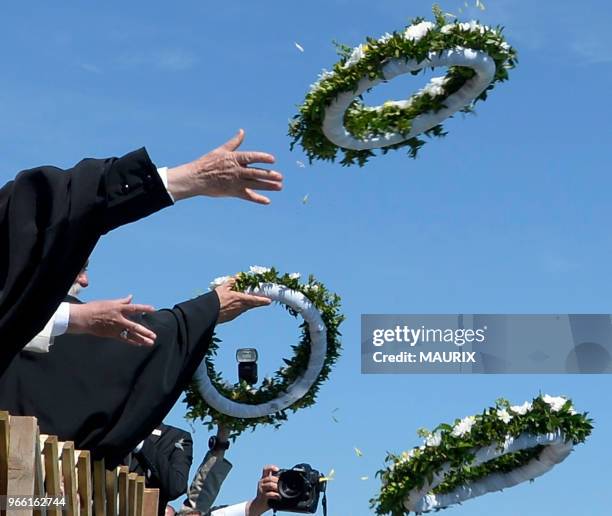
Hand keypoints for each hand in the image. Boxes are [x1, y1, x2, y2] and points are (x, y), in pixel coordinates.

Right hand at [67, 295, 156, 345]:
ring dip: (141, 339)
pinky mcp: (111, 334)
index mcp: (118, 308)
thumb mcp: (109, 302)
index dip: (144, 308)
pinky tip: (139, 344)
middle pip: (134, 326)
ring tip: (150, 343)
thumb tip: (131, 297)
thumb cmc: (95, 308)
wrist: (83, 318)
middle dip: (145, 332)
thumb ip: (122, 301)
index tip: (153, 309)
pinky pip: (124, 339)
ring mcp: (115, 328)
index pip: (134, 308)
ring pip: (131, 335)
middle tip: (154, 336)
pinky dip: (132, 342)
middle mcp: (119, 319)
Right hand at [166, 129, 282, 203]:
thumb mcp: (221, 150)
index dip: (262, 158)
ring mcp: (235, 182)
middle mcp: (236, 170)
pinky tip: (267, 201)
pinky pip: (247, 196)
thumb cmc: (207, 163)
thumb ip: (234, 142)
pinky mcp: (233, 192)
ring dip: (267, 186)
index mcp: (234, 158)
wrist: (195, 178)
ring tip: (279, 187)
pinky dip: (257, 199)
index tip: (272, 159)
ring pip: (254, 184)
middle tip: (280, 177)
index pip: (251, 157)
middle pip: (255, 173)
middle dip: (268, 175)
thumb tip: (242, 131)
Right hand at [215, 278, 270, 323]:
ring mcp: (236, 313)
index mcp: (239, 299)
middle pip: (252, 305)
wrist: (207, 313)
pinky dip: (241, 308)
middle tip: (264, 300)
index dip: (262, 300)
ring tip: (250, 300)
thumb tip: (238, 277)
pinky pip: (239, 311)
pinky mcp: (232, 317)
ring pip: (246, 308)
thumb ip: (231, 281)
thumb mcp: (223, 287)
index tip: (269, 301)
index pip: (253, 300)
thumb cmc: (215, 299)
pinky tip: (237, 305)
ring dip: (249, 304)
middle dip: (259, 302)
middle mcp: (240, 307)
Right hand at [247, 465, 279, 515]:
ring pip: (271, 485)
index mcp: (264, 479)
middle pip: (270, 478)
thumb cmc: (266, 496)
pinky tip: (279, 497)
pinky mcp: (262, 496)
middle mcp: (261, 482)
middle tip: (281, 486)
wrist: (258, 506)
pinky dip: (276, 495)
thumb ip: (274, 483)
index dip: (271, 467)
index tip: (277, 470)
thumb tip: (284, 479)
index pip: (266, 469)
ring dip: (277, 488)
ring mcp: (261, 489)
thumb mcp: (270, 488)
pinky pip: (270, 494)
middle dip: (277, 481)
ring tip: (280, 492)